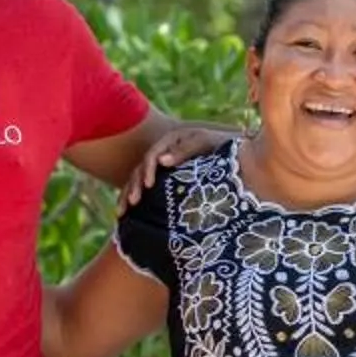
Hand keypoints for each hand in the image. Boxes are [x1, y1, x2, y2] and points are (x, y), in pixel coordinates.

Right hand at [120, 125, 239, 205]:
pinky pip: (144, 189)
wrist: (234, 152)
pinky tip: (126, 216)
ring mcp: (161, 166)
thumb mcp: (205, 142)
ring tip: (121, 213)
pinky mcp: (163, 180)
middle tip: (133, 203)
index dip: (148, 170)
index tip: (149, 186)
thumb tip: (163, 160)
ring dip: (128, 195)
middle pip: (141, 169)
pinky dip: (134, 200)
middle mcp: (162, 152)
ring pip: (138, 180)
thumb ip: (185, 150)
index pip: (152, 155)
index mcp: (170, 140)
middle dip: (134, 186)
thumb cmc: (221, 146)